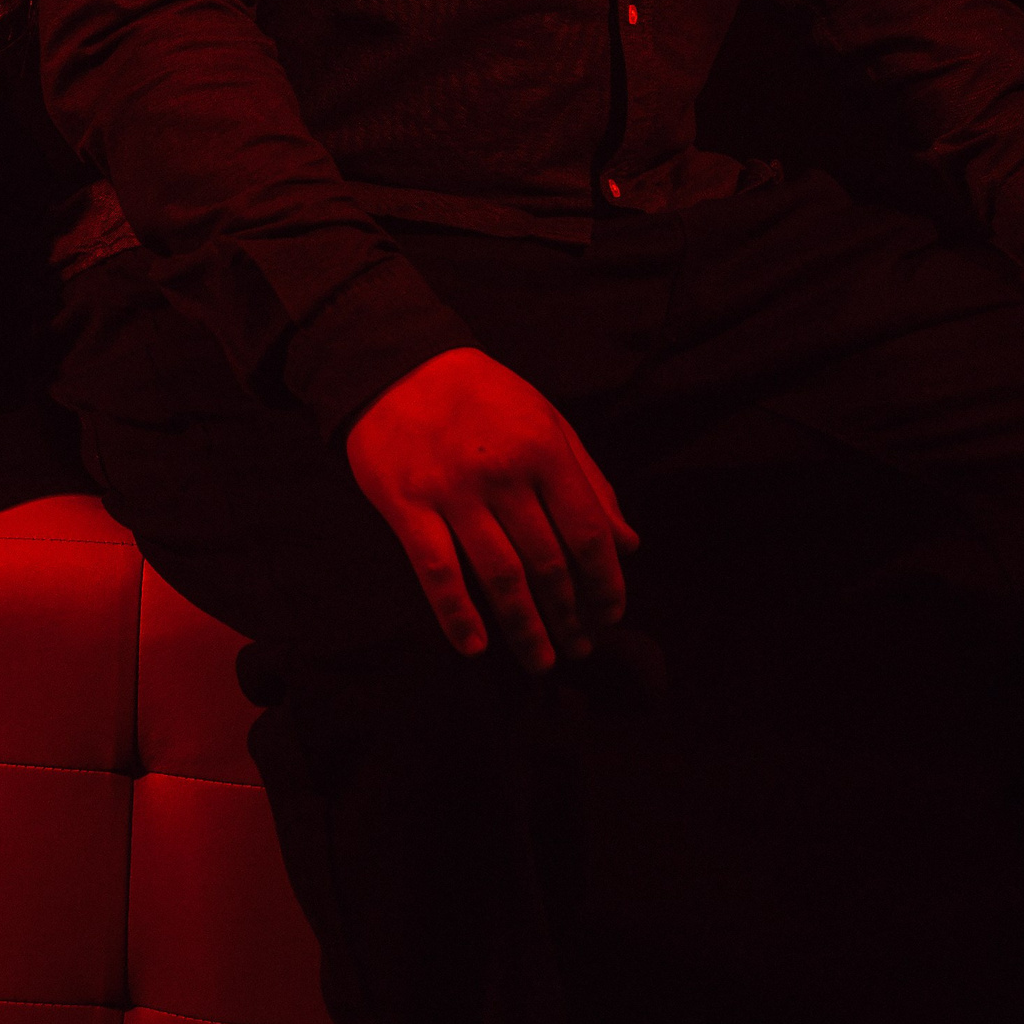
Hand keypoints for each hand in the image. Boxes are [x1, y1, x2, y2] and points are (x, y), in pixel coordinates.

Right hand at [345, 346, 639, 671]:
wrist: (396, 363)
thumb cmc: (482, 396)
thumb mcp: (547, 421)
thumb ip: (590, 481)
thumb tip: (628, 544)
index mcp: (543, 449)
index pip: (587, 533)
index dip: (605, 583)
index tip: (611, 615)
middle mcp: (502, 474)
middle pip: (546, 563)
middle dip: (569, 614)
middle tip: (580, 646)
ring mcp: (452, 492)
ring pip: (499, 576)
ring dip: (525, 627)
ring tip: (541, 660)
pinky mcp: (406, 506)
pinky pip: (437, 572)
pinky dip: (457, 615)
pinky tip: (476, 646)